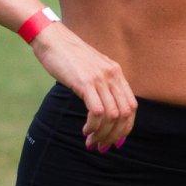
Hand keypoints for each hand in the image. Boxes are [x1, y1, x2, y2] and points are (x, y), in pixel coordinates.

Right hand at [30, 23, 135, 151]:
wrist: (52, 39)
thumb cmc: (68, 57)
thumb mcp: (92, 69)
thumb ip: (100, 85)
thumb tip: (102, 110)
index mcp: (117, 73)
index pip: (132, 106)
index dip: (126, 127)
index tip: (115, 140)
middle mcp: (113, 76)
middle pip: (125, 114)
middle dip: (115, 135)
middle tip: (102, 146)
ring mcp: (100, 78)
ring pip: (112, 115)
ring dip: (103, 134)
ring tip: (91, 141)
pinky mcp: (85, 82)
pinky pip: (97, 111)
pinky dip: (93, 125)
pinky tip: (85, 130)